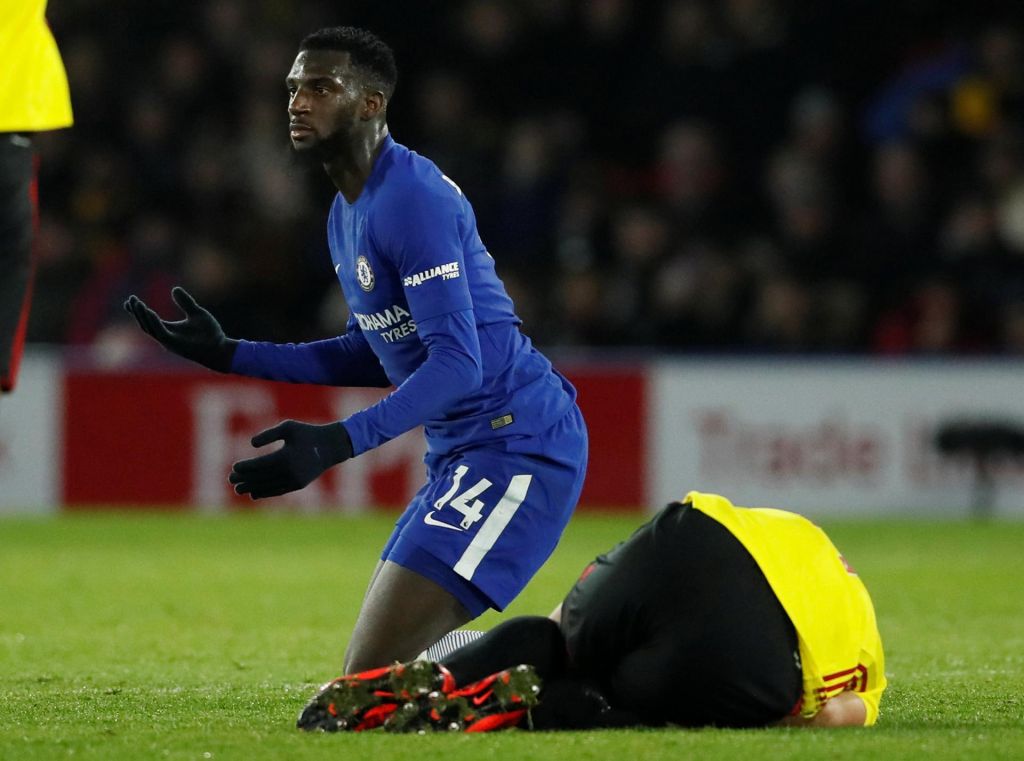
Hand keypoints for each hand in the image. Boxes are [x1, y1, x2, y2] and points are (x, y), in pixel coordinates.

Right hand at [123, 286, 237, 371]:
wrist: (220, 349)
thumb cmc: (210, 334)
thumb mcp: (197, 313)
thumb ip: (185, 302)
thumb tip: (174, 289)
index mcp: (169, 330)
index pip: (149, 319)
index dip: (138, 311)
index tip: (130, 300)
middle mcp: (166, 337)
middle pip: (145, 324)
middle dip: (137, 313)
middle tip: (130, 300)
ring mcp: (169, 342)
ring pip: (150, 328)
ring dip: (142, 316)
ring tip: (136, 303)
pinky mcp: (174, 345)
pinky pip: (160, 333)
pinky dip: (154, 322)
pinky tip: (150, 312)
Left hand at [229, 420, 352, 498]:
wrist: (331, 447)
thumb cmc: (307, 433)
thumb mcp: (288, 427)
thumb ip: (268, 434)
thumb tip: (251, 444)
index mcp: (286, 456)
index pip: (260, 465)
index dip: (245, 467)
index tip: (234, 467)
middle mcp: (289, 471)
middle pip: (261, 477)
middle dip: (245, 479)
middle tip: (230, 480)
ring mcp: (294, 480)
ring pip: (268, 487)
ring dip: (252, 488)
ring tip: (238, 490)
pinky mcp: (298, 485)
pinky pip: (278, 491)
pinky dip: (265, 493)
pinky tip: (254, 494)